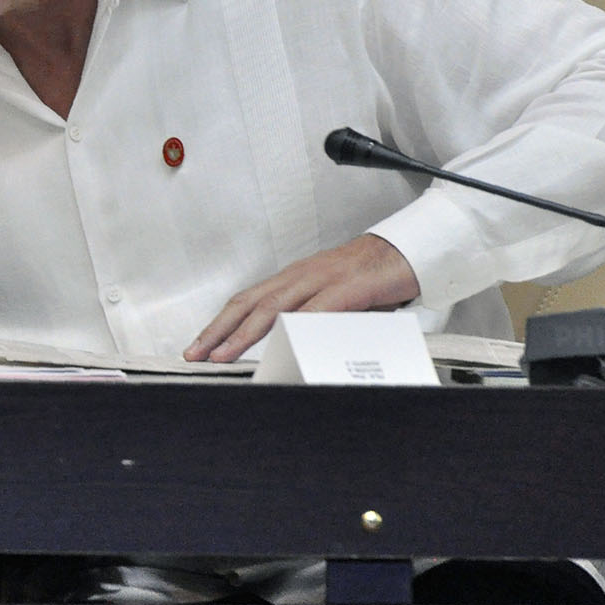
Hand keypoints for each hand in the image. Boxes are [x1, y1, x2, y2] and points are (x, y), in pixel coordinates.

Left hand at [183, 234, 420, 362]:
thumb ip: (308, 321)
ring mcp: (323, 279)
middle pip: (249, 304)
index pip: (247, 302)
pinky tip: (282, 342)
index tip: (201, 346)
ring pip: (274, 307)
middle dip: (219, 331)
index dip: (221, 324)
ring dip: (245, 333)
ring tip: (225, 354)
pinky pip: (320, 309)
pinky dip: (298, 327)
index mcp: (293, 280)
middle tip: (197, 353)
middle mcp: (300, 276)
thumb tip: (287, 349)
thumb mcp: (331, 301)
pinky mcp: (350, 286)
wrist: (407, 251)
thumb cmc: (369, 278)